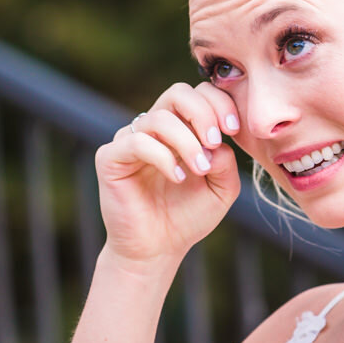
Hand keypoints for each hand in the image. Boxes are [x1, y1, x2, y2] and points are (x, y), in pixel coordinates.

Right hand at [95, 81, 242, 267]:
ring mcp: (130, 140)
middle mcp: (154, 128)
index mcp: (181, 128)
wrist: (157, 250)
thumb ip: (226, 161)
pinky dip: (162, 157)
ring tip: (200, 169)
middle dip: (203, 113)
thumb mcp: (222, 189)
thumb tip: (217, 143)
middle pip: (178, 93)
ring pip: (159, 118)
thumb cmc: (188, 217)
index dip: (219, 104)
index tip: (233, 130)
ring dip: (187, 142)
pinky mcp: (110, 158)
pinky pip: (136, 142)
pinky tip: (177, 178)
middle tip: (215, 141)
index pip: (199, 94)